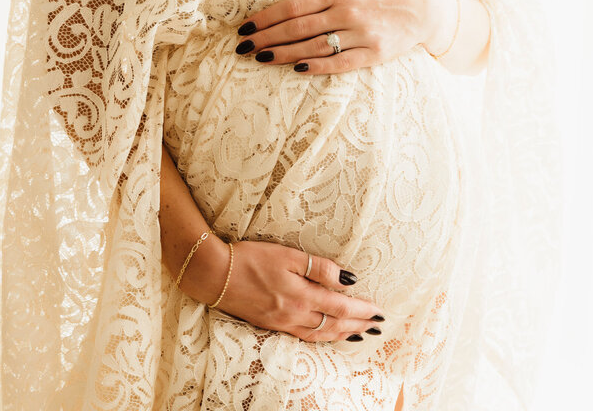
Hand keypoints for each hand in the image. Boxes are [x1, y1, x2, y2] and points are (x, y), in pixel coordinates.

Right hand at [209, 239, 386, 342]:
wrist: (213, 275)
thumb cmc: (250, 259)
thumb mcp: (287, 255)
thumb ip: (318, 268)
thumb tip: (347, 279)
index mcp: (301, 296)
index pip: (340, 307)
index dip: (362, 310)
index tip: (379, 312)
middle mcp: (294, 314)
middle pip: (334, 324)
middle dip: (358, 325)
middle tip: (378, 326)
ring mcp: (281, 322)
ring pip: (320, 334)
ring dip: (343, 334)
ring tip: (360, 333)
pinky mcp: (270, 324)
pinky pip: (303, 336)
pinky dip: (321, 338)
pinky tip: (326, 335)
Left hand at [234, 0, 453, 73]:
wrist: (424, 6)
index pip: (294, 6)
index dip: (267, 17)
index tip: (246, 26)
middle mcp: (347, 13)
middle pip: (298, 28)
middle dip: (267, 37)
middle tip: (243, 46)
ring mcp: (360, 35)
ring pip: (314, 46)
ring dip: (284, 54)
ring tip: (261, 58)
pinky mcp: (373, 54)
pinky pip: (340, 62)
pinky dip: (318, 66)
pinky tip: (297, 69)